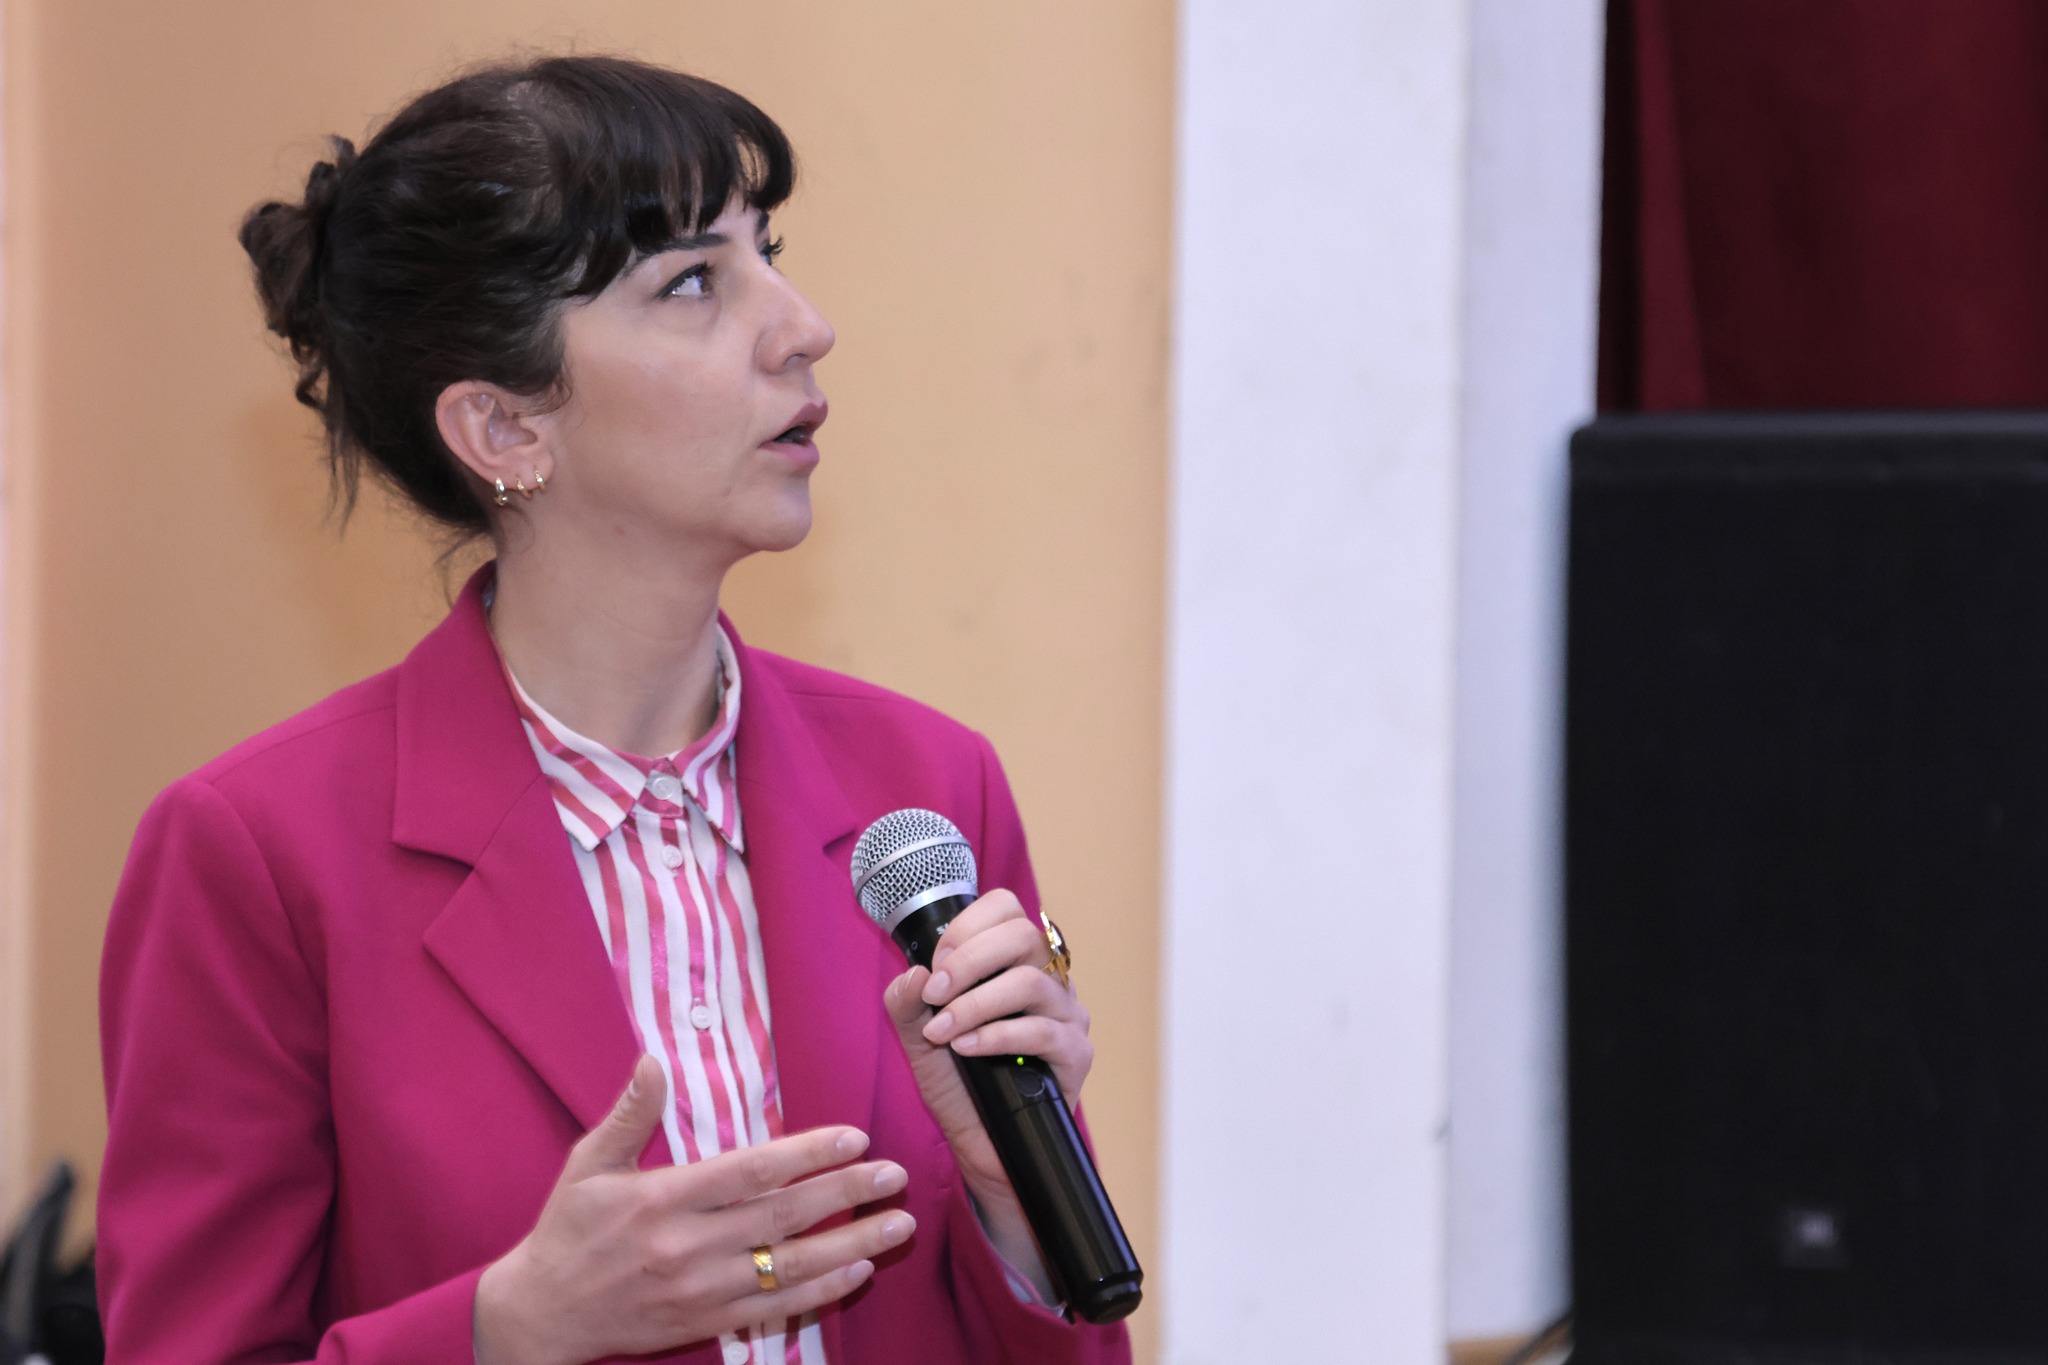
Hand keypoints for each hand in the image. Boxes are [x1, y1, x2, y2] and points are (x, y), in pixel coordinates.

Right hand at [473, 1055, 915, 1364]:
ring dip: (852, 1245)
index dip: (808, 1153)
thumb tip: (653, 1060)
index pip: (751, 1171)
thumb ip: (629, 1114)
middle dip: (847, 1194)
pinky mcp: (706, 1322)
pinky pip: (776, 1309)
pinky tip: (857, 1271)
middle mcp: (688, 1245)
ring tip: (897, 1224)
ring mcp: (701, 1289)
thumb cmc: (568, 1231)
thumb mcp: (588, 1164)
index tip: (854, 1136)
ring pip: (791, 1267)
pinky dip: (821, 1293)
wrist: (542, 1314)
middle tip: (895, 1176)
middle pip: (784, 1217)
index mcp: (662, 1199)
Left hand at [882, 890, 1091, 1296]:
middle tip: (936, 993)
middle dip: (970, 960)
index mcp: (1014, 962)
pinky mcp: (1076, 1054)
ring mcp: (1067, 1015)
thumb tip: (914, 973)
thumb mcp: (919, 1037)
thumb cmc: (959, 1084)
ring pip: (1029, 983)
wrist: (982, 1144)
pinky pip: (1041, 1032)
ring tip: (943, 1031)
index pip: (1006, 909)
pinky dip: (995, 1036)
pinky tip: (966, 1049)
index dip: (968, 926)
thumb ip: (907, 1003)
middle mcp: (1047, 980)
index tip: (936, 961)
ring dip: (975, 1004)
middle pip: (1023, 935)